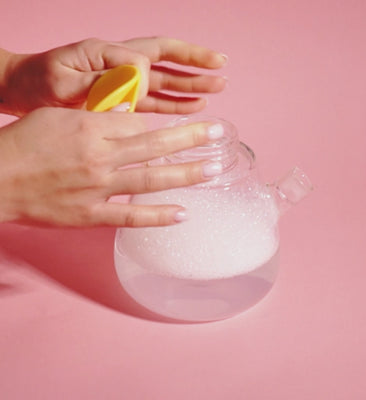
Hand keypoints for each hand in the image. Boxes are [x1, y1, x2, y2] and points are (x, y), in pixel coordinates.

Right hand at [0, 107, 223, 226]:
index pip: (138, 123)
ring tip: (212, 170)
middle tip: (219, 134)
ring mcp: (98, 189)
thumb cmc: (23, 144)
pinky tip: (183, 213)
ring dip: (185, 175)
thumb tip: (129, 116)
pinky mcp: (91, 216)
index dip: (159, 124)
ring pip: (151, 179)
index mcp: (91, 130)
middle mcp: (101, 158)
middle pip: (155, 145)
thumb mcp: (58, 117)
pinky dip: (158, 216)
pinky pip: (131, 217)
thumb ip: (96, 116)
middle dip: (191, 138)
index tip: (174, 126)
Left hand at [2, 37, 226, 115]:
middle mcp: (120, 64)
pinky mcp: (124, 100)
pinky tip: (194, 106)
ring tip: (217, 87)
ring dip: (191, 84)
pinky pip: (155, 101)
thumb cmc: (39, 82)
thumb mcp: (64, 80)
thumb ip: (101, 79)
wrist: (25, 92)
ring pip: (165, 80)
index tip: (149, 91)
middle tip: (221, 66)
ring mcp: (124, 83)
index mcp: (106, 52)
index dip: (157, 70)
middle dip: (194, 62)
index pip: (144, 55)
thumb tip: (138, 80)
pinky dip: (175, 104)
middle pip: (165, 58)